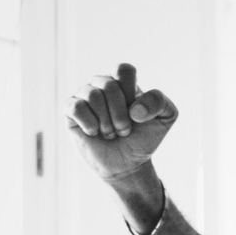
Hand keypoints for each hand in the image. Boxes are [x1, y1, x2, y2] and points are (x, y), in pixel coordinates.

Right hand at [64, 63, 177, 184]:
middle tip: (125, 130)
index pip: (123, 70)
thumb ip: (160, 102)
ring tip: (111, 133)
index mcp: (123, 82)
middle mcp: (102, 84)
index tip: (137, 113)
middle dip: (121, 115)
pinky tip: (94, 132)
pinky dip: (90, 124)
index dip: (131, 93)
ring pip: (92, 95)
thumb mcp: (165, 119)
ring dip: (107, 122)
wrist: (127, 164)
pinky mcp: (70, 110)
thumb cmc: (144, 138)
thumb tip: (134, 108)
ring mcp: (84, 95)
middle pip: (109, 85)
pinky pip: (76, 107)